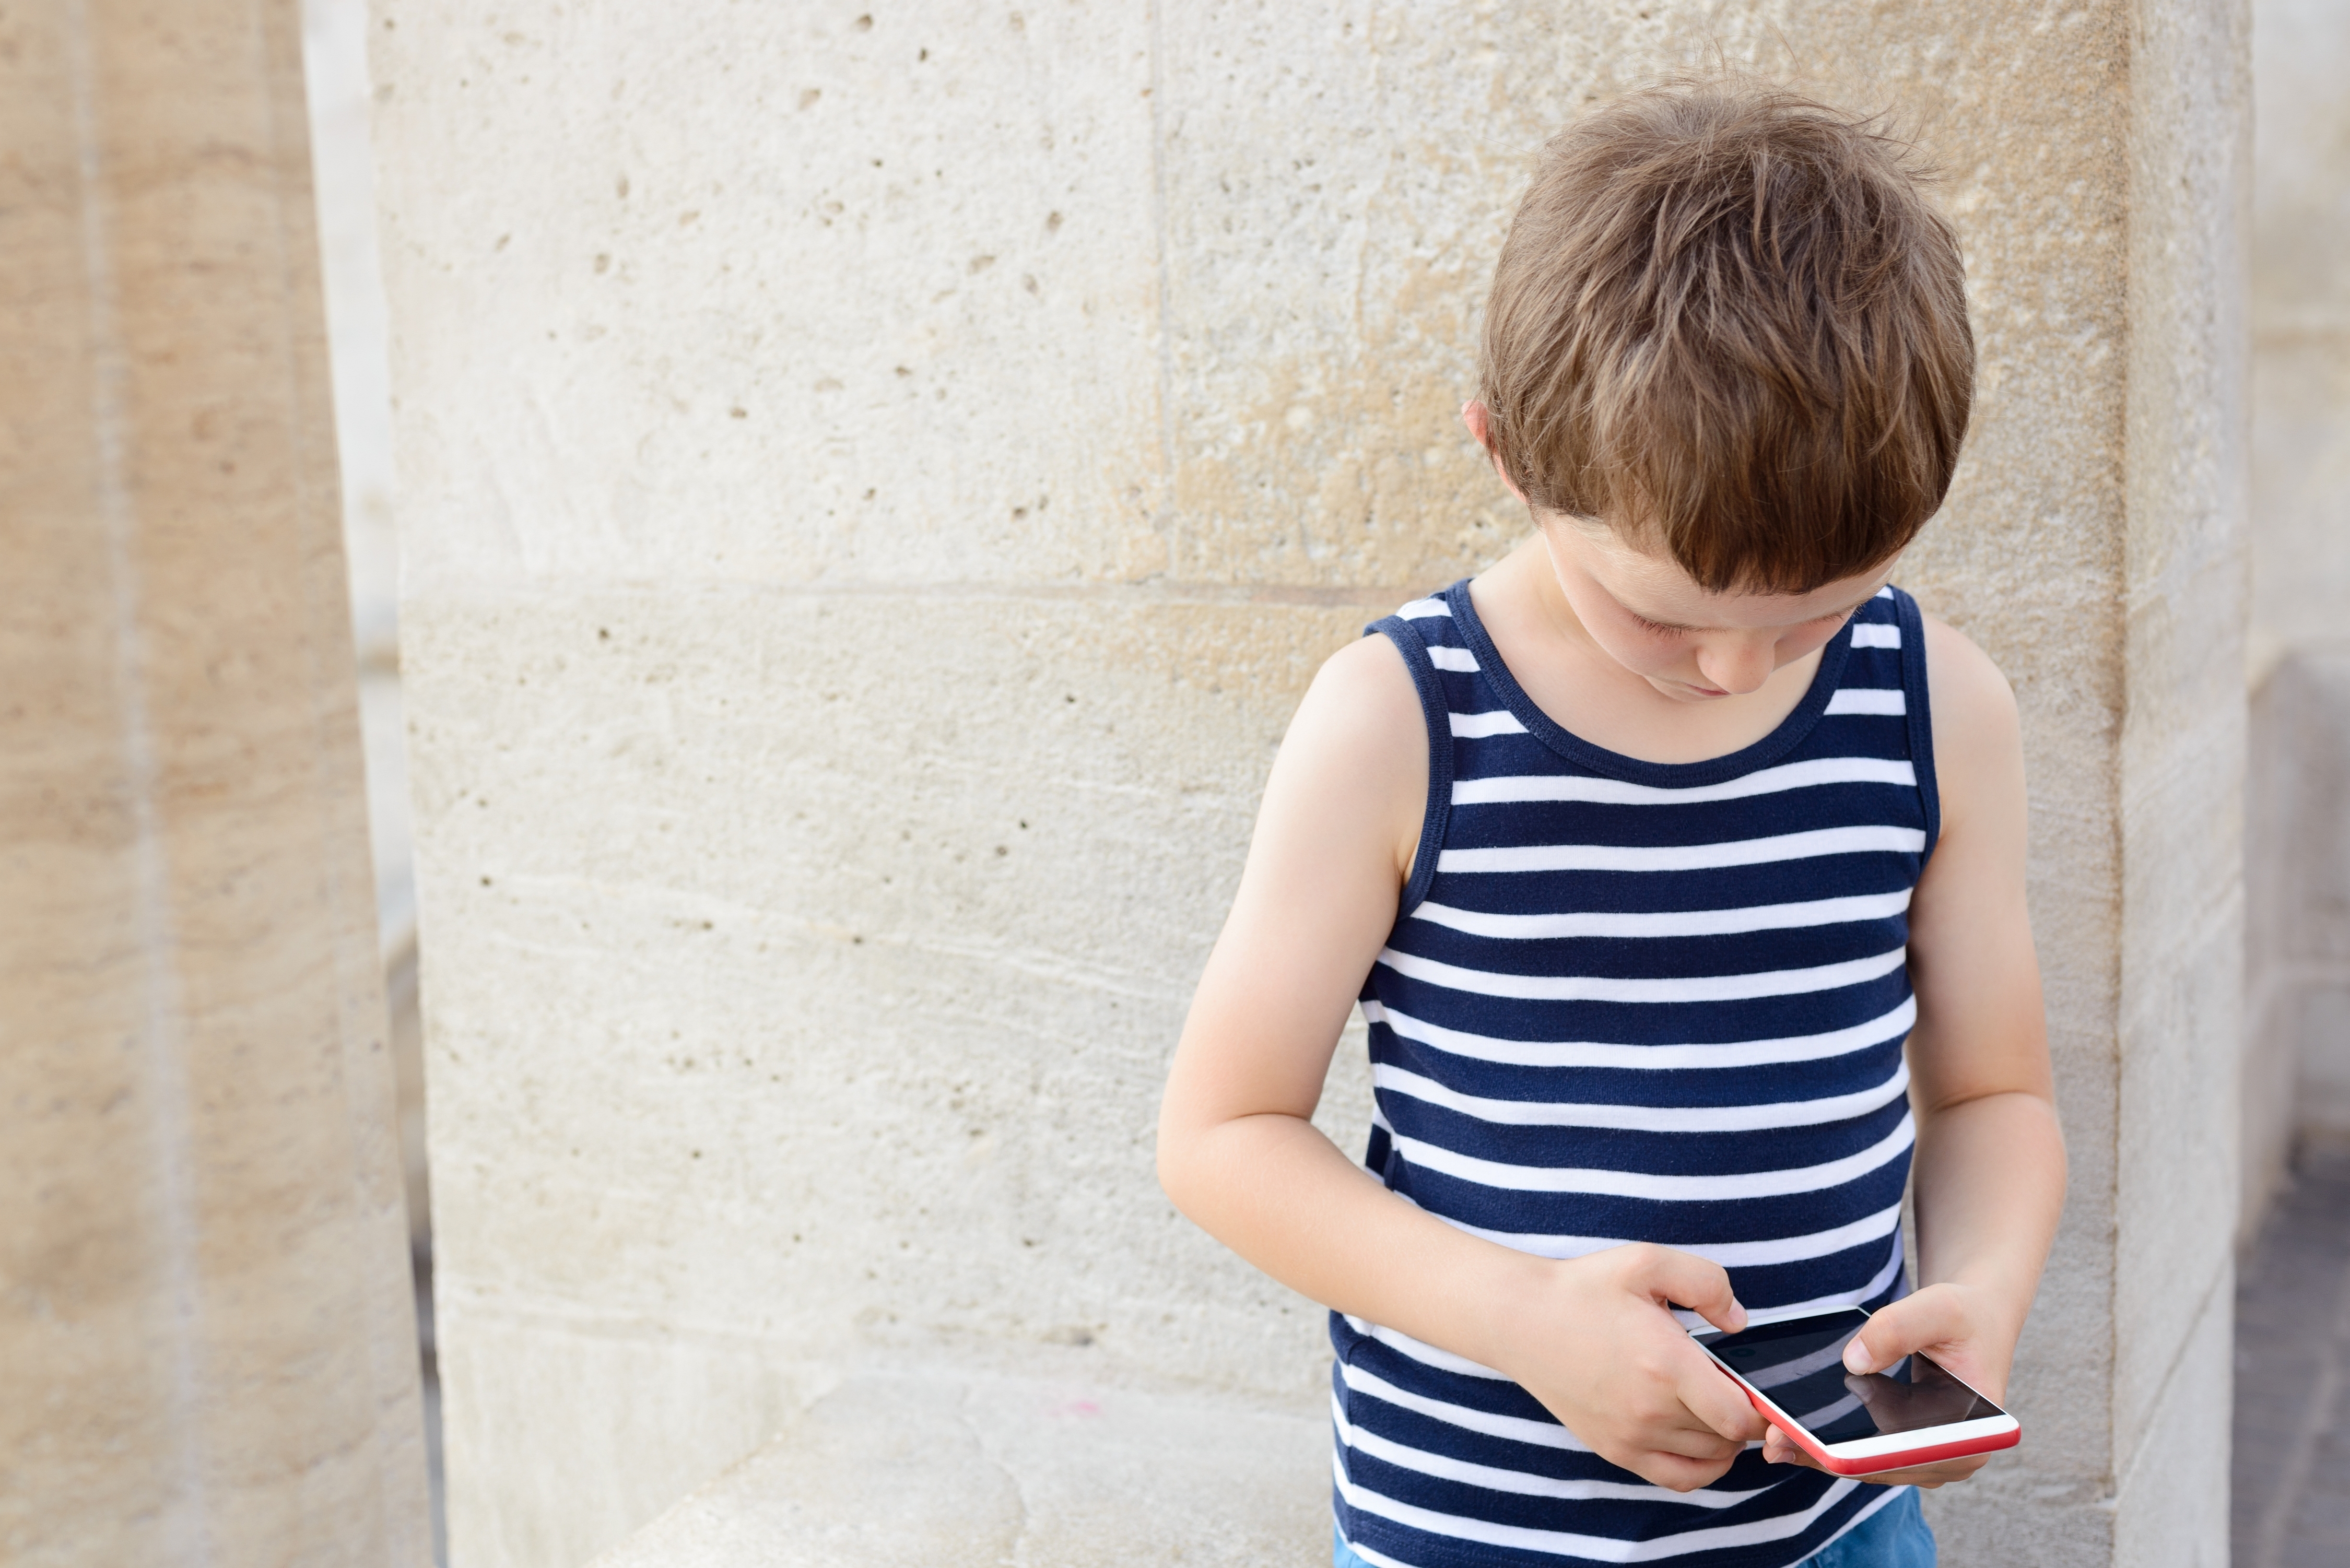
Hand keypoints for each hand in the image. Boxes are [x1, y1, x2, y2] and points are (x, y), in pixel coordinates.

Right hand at [1495, 1244, 1769, 1491]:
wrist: (1520, 1319)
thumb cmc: (1583, 1288)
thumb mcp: (1647, 1261)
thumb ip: (1707, 1283)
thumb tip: (1740, 1323)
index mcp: (1665, 1364)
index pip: (1740, 1415)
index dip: (1761, 1403)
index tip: (1753, 1379)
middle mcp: (1650, 1410)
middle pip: (1728, 1437)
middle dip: (1740, 1412)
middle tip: (1726, 1380)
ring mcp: (1631, 1437)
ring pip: (1710, 1459)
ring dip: (1722, 1436)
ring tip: (1709, 1400)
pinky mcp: (1615, 1450)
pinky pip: (1680, 1479)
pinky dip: (1703, 1466)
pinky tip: (1699, 1436)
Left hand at [1758, 1282, 2011, 1488]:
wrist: (1975, 1319)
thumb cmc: (1965, 1315)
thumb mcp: (1940, 1308)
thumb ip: (1899, 1329)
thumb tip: (1854, 1361)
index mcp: (1971, 1440)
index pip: (1903, 1457)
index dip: (1854, 1453)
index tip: (1808, 1441)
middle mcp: (1951, 1460)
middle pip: (1879, 1466)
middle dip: (1825, 1456)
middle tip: (1774, 1441)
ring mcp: (1925, 1458)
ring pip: (1866, 1464)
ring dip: (1820, 1452)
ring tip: (1772, 1438)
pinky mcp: (1905, 1447)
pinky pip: (1863, 1450)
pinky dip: (1829, 1441)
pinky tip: (1790, 1429)